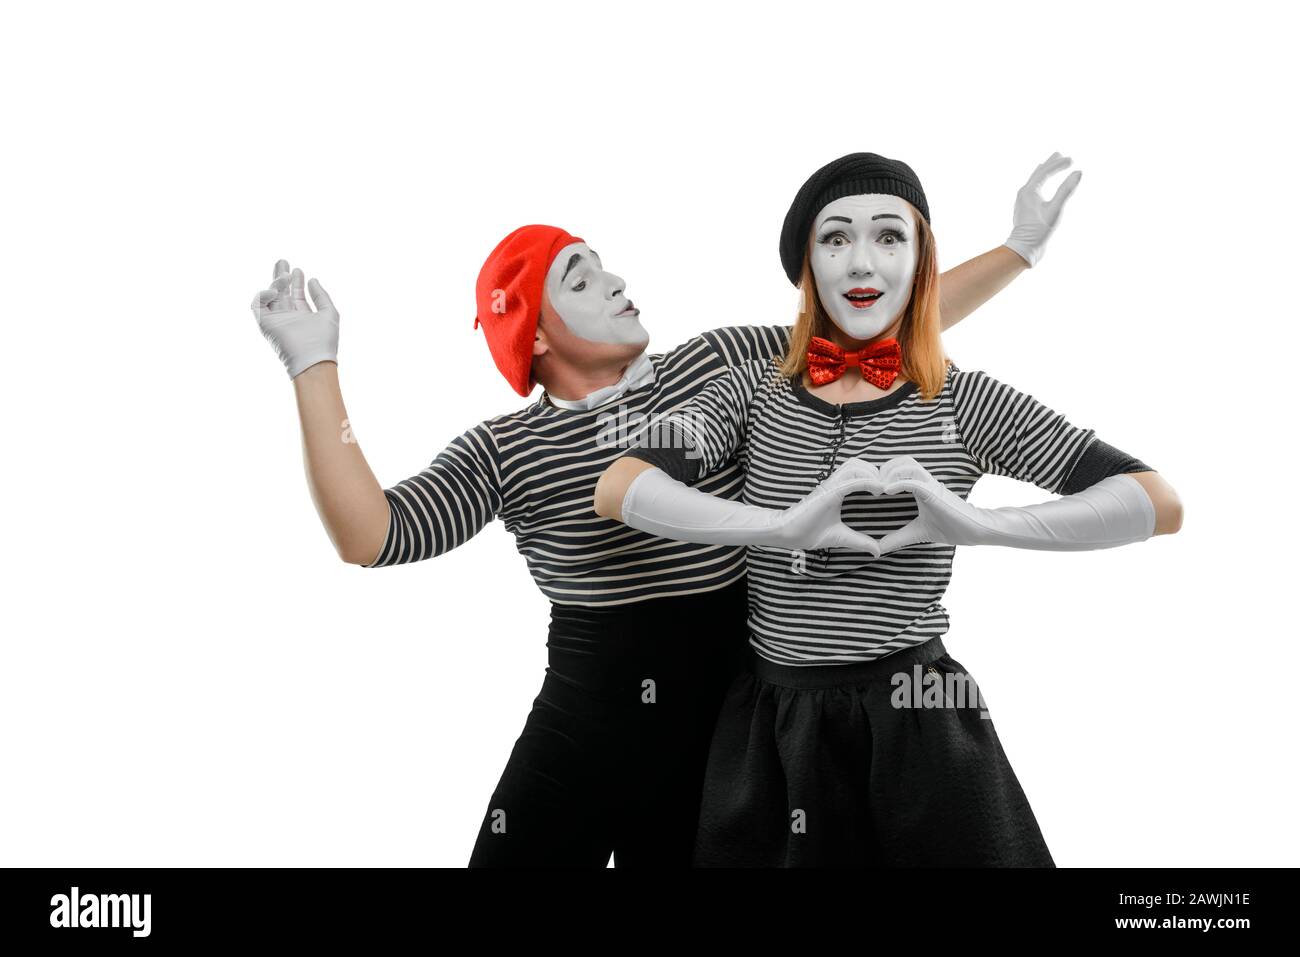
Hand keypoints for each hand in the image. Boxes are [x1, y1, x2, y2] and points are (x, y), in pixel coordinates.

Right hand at [251, 259, 338, 378]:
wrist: (312, 359)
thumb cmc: (324, 340)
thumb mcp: (329, 313)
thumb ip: (321, 296)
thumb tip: (313, 279)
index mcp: (303, 316)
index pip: (296, 295)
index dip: (297, 281)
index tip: (298, 270)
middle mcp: (288, 317)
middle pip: (281, 293)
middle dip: (281, 276)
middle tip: (282, 261)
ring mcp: (276, 320)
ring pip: (270, 296)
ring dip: (276, 283)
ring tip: (285, 275)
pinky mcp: (265, 325)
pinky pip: (257, 306)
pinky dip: (262, 295)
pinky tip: (274, 290)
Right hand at [771, 458, 885, 553]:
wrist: (789, 534)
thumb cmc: (809, 532)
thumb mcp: (841, 537)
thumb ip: (859, 541)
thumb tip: (877, 552)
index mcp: (836, 490)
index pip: (856, 471)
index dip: (873, 475)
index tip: (884, 491)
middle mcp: (834, 484)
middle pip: (857, 463)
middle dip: (874, 470)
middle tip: (883, 487)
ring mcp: (831, 486)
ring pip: (855, 466)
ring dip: (871, 473)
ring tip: (879, 488)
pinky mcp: (829, 492)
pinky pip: (851, 480)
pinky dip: (867, 481)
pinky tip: (877, 490)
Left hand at [875, 456, 994, 554]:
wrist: (975, 530)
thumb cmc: (951, 527)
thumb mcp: (917, 533)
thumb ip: (898, 538)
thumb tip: (878, 548)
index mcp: (921, 486)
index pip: (901, 468)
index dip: (884, 472)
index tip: (871, 487)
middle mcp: (925, 481)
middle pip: (902, 460)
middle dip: (884, 468)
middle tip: (873, 485)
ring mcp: (931, 485)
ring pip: (908, 465)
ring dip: (890, 473)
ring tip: (880, 488)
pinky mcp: (935, 493)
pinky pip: (915, 481)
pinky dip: (898, 483)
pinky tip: (887, 491)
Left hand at [1003, 152, 1082, 267]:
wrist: (1023, 248)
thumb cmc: (1039, 230)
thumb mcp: (1055, 209)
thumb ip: (1066, 190)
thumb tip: (1078, 172)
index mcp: (1029, 191)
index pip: (1045, 171)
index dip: (1059, 164)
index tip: (1072, 160)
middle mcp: (1023, 193)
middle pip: (1038, 173)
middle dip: (1050, 163)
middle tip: (1059, 153)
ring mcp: (1022, 200)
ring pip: (1034, 180)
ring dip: (1044, 171)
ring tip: (1050, 164)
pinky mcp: (1024, 207)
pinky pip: (1032, 188)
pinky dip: (1039, 181)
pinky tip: (1041, 185)